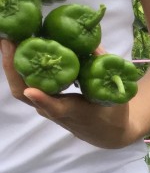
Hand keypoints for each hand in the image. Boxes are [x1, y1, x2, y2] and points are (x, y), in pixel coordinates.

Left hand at [1, 39, 134, 147]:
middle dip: (12, 67)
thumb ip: (102, 70)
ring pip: (21, 86)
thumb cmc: (112, 114)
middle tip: (7, 41)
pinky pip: (26, 82)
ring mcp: (44, 105)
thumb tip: (91, 45)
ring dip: (11, 63)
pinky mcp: (42, 100)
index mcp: (74, 113)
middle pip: (24, 92)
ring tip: (8, 39)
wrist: (107, 133)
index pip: (55, 108)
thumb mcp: (116, 95)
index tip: (31, 90)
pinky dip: (19, 65)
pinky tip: (18, 46)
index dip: (43, 99)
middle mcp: (53, 110)